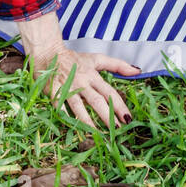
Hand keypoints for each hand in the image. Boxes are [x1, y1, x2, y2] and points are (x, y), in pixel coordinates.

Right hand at [17, 11, 139, 126]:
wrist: (48, 52)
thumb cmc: (74, 58)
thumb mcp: (97, 59)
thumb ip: (117, 65)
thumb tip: (138, 70)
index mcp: (93, 75)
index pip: (109, 92)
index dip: (119, 105)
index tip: (128, 118)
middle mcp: (82, 82)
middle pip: (97, 101)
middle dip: (107, 116)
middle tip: (117, 130)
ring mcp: (67, 87)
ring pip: (78, 106)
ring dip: (87, 121)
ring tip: (96, 135)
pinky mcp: (53, 91)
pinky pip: (58, 105)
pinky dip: (64, 115)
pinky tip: (70, 127)